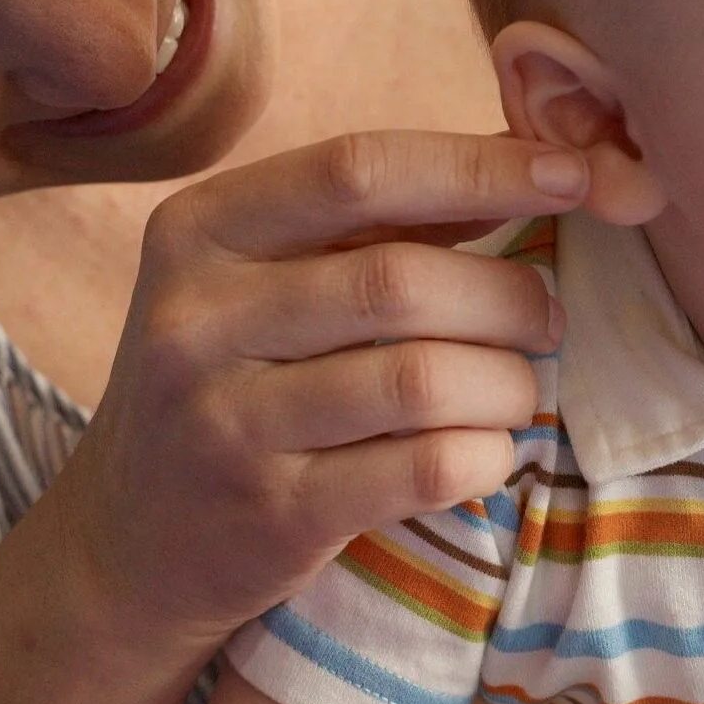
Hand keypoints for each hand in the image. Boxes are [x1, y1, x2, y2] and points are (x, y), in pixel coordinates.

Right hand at [48, 131, 585, 655]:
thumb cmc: (232, 387)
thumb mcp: (260, 286)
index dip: (480, 168)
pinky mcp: (273, 516)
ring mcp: (228, 423)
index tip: (573, 176)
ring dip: (506, 383)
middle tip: (547, 318)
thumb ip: (375, 223)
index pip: (359, 170)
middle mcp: (199, 320)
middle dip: (508, 296)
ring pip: (421, 381)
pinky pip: (422, 470)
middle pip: (401, 282)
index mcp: (201, 232)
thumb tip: (530, 157)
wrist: (129, 546)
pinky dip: (485, 455)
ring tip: (519, 390)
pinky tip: (488, 452)